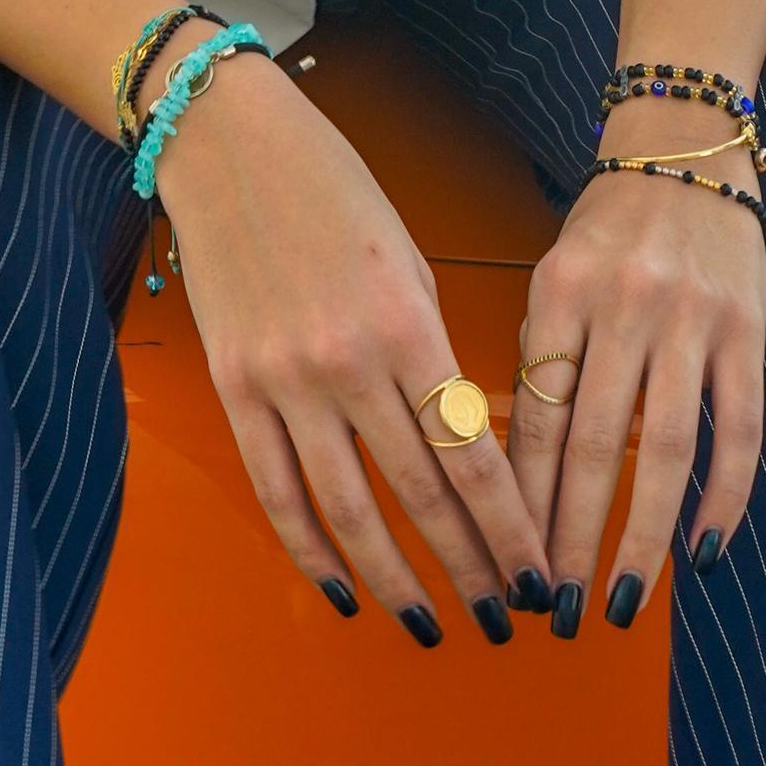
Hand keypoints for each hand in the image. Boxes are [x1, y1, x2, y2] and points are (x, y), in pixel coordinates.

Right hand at [154, 56, 551, 645]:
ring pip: (350, 513)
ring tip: (433, 626)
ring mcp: (284, 379)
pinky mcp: (234, 386)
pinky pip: (275, 491)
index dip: (511, 531)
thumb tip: (467, 441)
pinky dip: (310, 552)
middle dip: (471, 568)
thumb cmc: (330, 187)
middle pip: (421, 497)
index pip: (473, 457)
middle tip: (505, 617)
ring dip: (397, 582)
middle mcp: (347, 363)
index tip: (540, 577)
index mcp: (407, 324)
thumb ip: (432, 352)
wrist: (225, 139)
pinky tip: (341, 590)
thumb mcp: (407, 260)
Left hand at [508, 147, 765, 627]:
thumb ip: (544, 356)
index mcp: (561, 291)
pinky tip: (704, 552)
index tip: (509, 560)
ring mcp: (692, 321)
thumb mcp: (554, 273)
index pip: (534, 415)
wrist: (684, 146)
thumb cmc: (607, 226)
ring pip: (666, 450)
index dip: (520, 497)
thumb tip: (517, 468)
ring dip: (643, 535)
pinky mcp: (748, 332)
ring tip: (625, 599)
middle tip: (557, 607)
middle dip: (572, 535)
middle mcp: (624, 306)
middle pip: (594, 444)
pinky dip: (724, 498)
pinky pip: (739, 431)